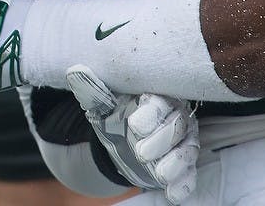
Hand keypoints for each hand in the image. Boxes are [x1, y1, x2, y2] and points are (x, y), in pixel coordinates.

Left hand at [67, 65, 198, 203]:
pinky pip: (190, 175)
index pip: (160, 101)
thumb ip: (93, 90)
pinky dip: (183, 184)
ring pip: (187, 150)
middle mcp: (176, 116)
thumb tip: (74, 72)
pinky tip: (172, 193)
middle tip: (141, 153)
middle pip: (177, 125)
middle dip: (161, 140)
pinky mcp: (183, 166)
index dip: (151, 113)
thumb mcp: (103, 103)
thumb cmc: (117, 113)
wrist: (120, 138)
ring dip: (176, 163)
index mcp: (158, 95)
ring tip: (159, 174)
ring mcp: (182, 142)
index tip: (135, 125)